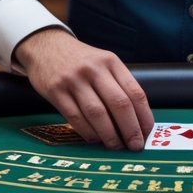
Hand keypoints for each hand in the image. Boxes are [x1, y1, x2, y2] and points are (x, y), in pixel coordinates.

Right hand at [14, 28, 153, 150]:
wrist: (45, 45)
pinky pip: (75, 117)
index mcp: (111, 62)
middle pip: (119, 104)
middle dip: (130, 129)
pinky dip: (88, 132)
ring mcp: (74, 79)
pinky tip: (94, 139)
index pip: (135, 92)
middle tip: (135, 146)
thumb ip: (118, 84)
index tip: (147, 132)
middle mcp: (94, 69)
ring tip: (115, 146)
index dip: (144, 116)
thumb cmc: (80, 60)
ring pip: (97, 113)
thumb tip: (136, 120)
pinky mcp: (55, 90)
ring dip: (109, 135)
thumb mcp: (103, 62)